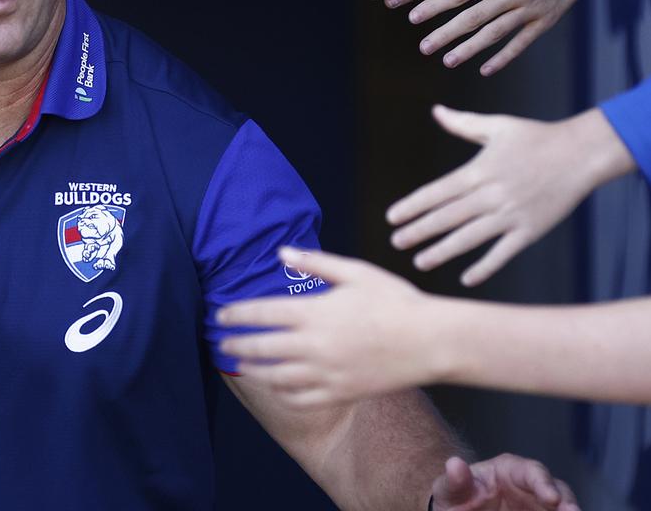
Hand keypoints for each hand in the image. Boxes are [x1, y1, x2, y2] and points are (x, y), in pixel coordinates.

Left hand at [219, 248, 445, 407]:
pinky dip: (282, 393)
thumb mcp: (356, 272)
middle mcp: (314, 345)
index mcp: (315, 312)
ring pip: (276, 377)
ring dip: (253, 371)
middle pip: (261, 348)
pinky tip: (276, 386)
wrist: (429, 341)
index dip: (236, 314)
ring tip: (241, 365)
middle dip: (236, 345)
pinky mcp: (340, 393)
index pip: (261, 313)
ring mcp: (326, 373)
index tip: (220, 314)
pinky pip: (300, 398)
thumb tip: (282, 253)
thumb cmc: (395, 301)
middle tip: (222, 343)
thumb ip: (317, 264)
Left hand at [387, 106, 633, 285]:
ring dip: (443, 251)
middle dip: (419, 231)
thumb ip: (463, 123)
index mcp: (479, 170)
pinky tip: (466, 278)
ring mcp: (511, 214)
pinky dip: (485, 267)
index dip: (413, 206)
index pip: (437, 192)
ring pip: (469, 238)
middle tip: (396, 242)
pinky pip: (503, 252)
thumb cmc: (537, 136)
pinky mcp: (531, 230)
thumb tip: (436, 111)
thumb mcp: (498, 125)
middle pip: (447, 217)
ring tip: (419, 262)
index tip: (392, 217)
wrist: (582, 153)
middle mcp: (491, 195)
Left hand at [411, 0, 616, 74]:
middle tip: (423, 47)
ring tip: (447, 60)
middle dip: (445, 34)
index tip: (414, 17)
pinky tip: (485, 69)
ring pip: (494, 34)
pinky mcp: (546, 20)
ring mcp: (531, 9)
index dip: (435, 6)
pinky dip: (503, 58)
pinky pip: (521, 43)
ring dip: (469, 49)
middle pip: (472, 18)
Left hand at [433, 455, 579, 510]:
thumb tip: (454, 463)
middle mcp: (530, 486)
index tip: (552, 498)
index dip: (544, 483)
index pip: (533, 471)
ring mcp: (538, 506)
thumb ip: (455, 481)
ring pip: (561, 508)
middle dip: (567, 503)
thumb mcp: (449, 490)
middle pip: (558, 491)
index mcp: (510, 469)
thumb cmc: (455, 496)